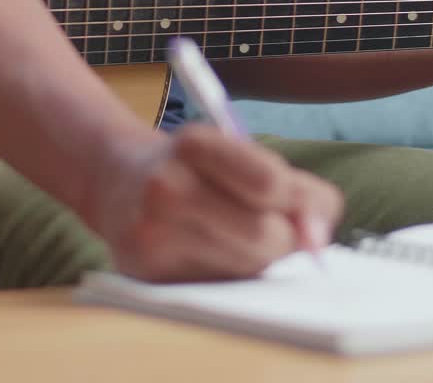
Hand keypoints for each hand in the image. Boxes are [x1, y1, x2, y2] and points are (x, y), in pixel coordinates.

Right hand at [92, 124, 342, 282]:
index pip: (272, 184)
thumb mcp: (235, 151)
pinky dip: (230, 276)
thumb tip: (318, 238)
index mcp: (193, 144)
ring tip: (234, 235)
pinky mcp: (145, 274)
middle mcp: (165, 187)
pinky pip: (219, 288)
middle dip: (286, 237)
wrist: (114, 178)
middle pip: (265, 235)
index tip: (314, 207)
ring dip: (258, 258)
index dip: (305, 201)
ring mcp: (151, 234)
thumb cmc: (191, 167)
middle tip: (276, 226)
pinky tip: (211, 253)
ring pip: (247, 267)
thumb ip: (290, 187)